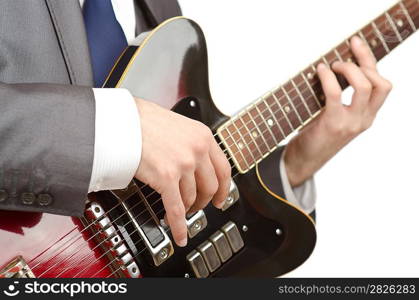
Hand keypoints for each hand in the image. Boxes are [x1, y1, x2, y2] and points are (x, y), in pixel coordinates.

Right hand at [134, 98, 230, 246]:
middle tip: (197, 207)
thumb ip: (190, 143)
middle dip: (204, 202)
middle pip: (210, 187)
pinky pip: (177, 209)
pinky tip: (180, 235)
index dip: (223, 188)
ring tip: (179, 212)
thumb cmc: (143, 120)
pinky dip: (179, 226)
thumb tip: (193, 163)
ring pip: (192, 198)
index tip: (220, 197)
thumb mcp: (178, 125)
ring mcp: (184, 164)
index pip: (223, 168)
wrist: (122, 120)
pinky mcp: (167, 177)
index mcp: (203, 136)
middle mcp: (197, 150)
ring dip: (186, 209)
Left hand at [284, 36, 391, 186]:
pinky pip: (335, 93)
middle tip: (343, 54)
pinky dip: (328, 78)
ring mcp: (351, 123)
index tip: (356, 43)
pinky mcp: (334, 124)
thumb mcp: (336, 116)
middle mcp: (365, 119)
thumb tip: (334, 67)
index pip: (381, 84)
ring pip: (364, 86)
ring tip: (332, 66)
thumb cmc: (316, 135)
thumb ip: (343, 99)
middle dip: (363, 61)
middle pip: (380, 82)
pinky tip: (320, 71)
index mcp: (368, 116)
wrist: (304, 160)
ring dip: (349, 69)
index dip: (370, 60)